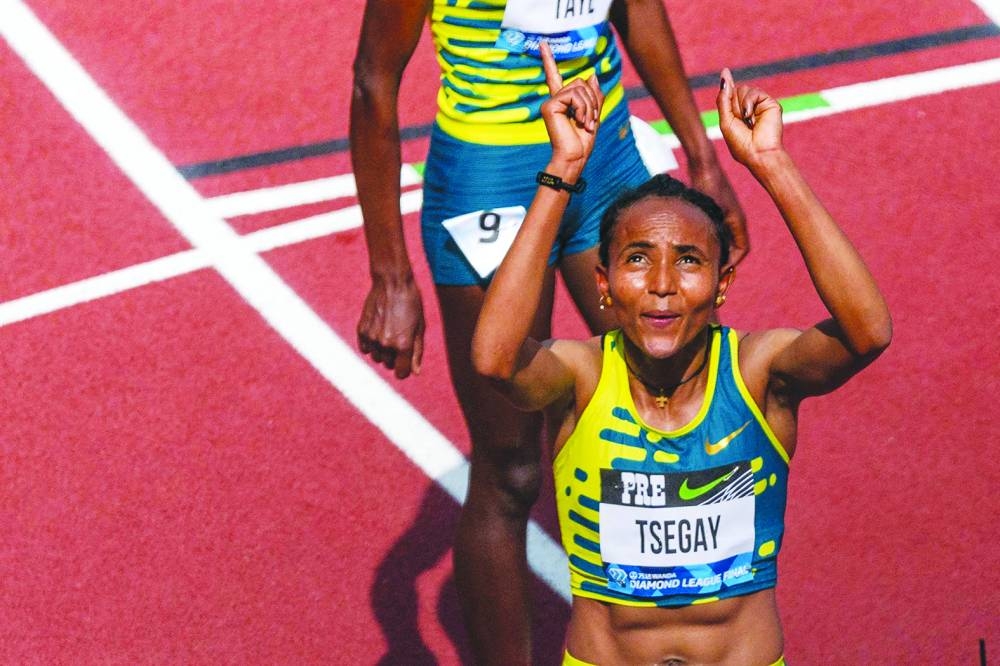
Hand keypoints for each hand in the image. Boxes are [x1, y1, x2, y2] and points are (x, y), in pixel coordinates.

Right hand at [357, 275, 424, 378]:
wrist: (392, 282)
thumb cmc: (411, 304)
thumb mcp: (420, 328)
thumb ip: (417, 352)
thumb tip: (415, 372)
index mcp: (403, 345)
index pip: (401, 373)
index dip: (405, 368)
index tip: (405, 360)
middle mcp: (386, 344)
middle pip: (389, 365)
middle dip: (395, 357)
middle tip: (399, 337)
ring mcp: (372, 338)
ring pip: (376, 358)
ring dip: (382, 351)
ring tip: (389, 332)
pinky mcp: (361, 330)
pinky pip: (365, 349)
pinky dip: (371, 344)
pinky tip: (378, 330)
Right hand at [539, 41, 603, 166]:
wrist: (574, 157)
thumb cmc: (583, 142)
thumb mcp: (594, 115)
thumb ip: (594, 95)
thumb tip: (592, 74)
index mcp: (562, 102)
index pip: (555, 77)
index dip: (549, 60)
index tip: (543, 44)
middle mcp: (554, 100)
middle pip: (580, 82)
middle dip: (592, 100)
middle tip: (591, 121)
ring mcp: (550, 102)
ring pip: (579, 87)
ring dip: (589, 106)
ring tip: (586, 123)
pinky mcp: (550, 106)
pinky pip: (574, 95)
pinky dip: (583, 108)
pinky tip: (580, 122)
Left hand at [688, 162, 748, 268]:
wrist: (703, 164)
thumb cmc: (707, 185)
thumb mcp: (711, 211)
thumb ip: (715, 232)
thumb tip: (714, 256)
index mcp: (738, 222)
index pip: (741, 251)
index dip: (732, 265)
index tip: (720, 275)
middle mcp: (735, 220)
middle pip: (734, 249)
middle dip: (725, 263)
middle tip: (713, 277)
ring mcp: (727, 216)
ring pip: (725, 242)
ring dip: (718, 254)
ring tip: (704, 267)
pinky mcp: (717, 212)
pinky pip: (718, 234)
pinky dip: (711, 244)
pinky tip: (696, 250)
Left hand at [717, 68, 782, 168]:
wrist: (758, 152)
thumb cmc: (740, 142)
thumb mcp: (726, 120)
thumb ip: (723, 99)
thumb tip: (725, 76)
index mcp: (738, 113)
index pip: (731, 95)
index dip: (728, 84)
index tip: (725, 70)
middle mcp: (749, 108)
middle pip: (736, 90)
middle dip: (733, 103)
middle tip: (739, 119)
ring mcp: (760, 105)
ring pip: (744, 89)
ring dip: (741, 105)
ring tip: (747, 120)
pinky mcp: (770, 103)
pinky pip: (755, 92)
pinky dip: (749, 102)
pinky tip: (751, 116)